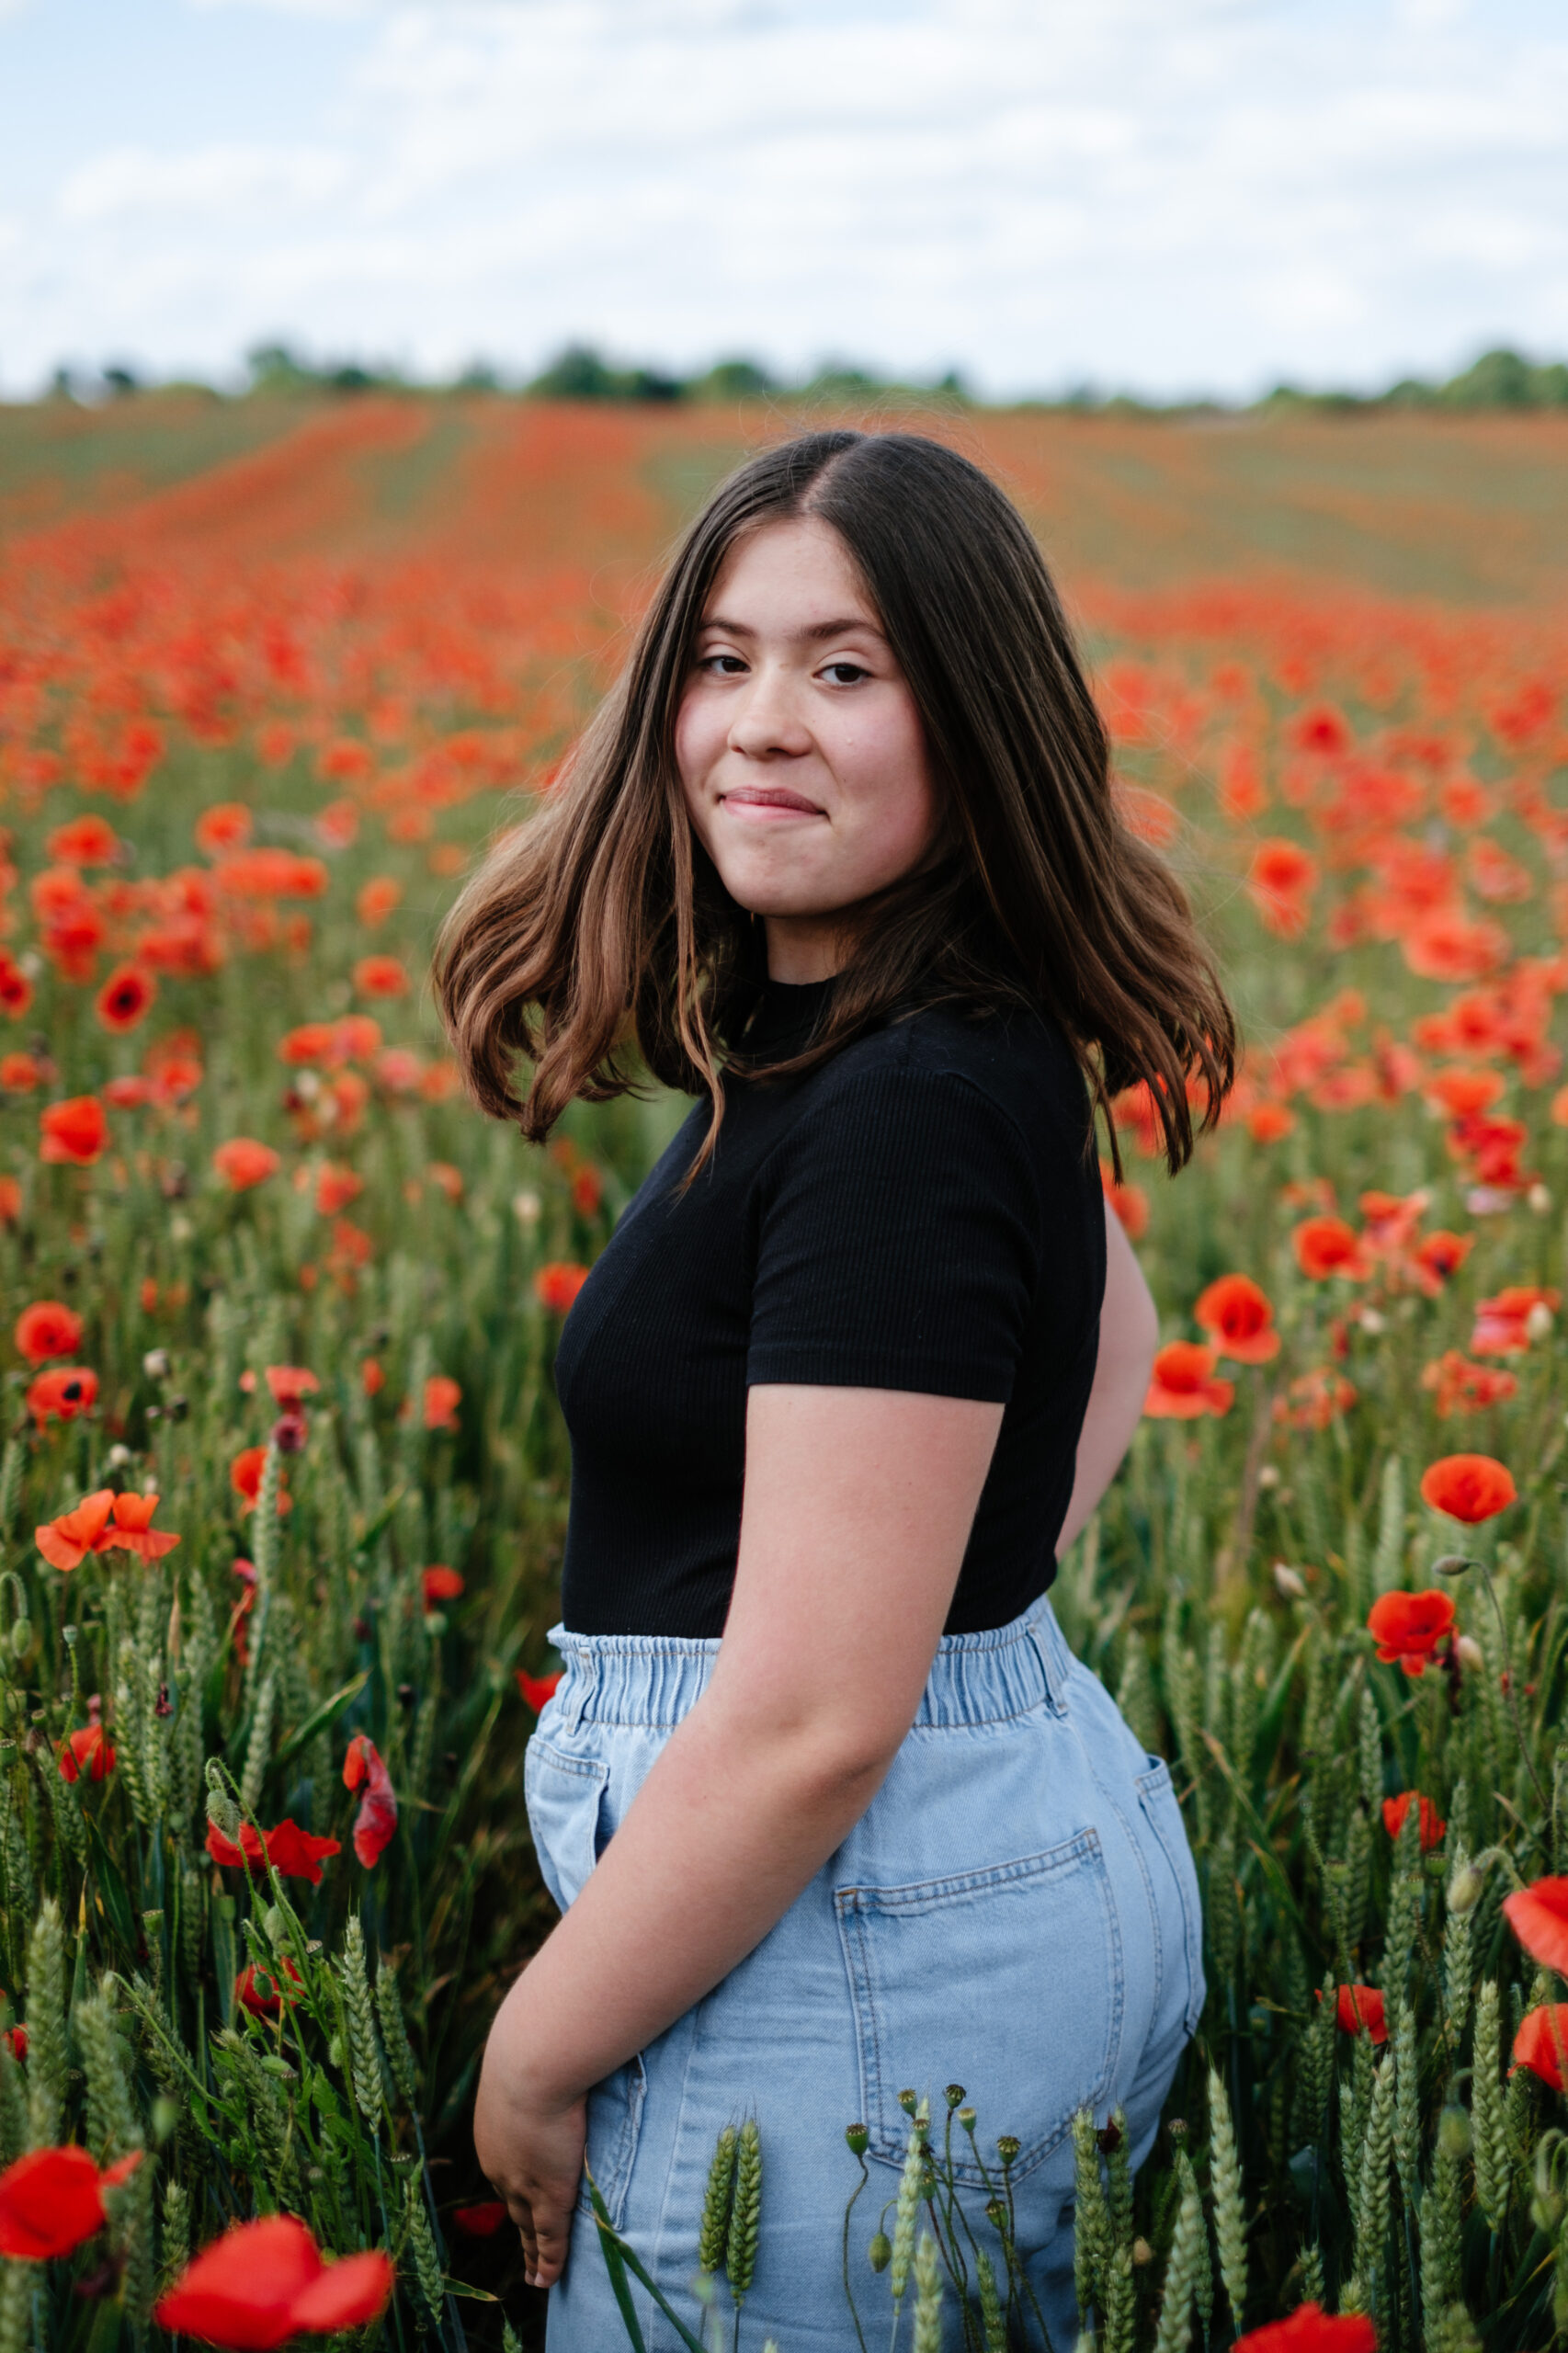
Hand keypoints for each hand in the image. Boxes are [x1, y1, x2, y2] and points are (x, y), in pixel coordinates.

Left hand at [473, 2007, 586, 2289]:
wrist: (535, 2057)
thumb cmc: (539, 2042)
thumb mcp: (532, 2053)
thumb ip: (543, 2053)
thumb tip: (555, 2027)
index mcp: (494, 2128)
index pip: (506, 2165)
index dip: (514, 2184)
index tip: (519, 2196)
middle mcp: (501, 2161)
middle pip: (511, 2202)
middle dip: (518, 2221)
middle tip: (525, 2243)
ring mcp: (523, 2182)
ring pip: (526, 2225)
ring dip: (531, 2249)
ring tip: (535, 2272)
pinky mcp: (548, 2195)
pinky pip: (548, 2239)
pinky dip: (548, 2260)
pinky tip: (547, 2280)